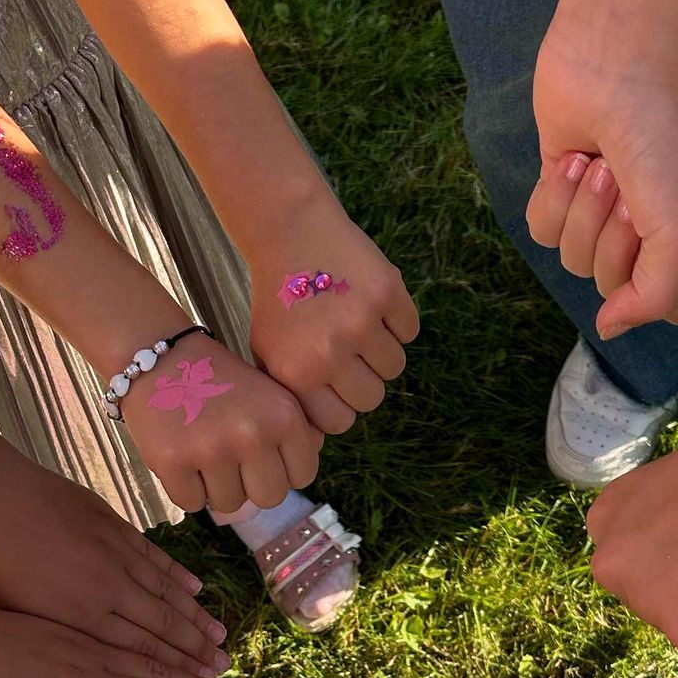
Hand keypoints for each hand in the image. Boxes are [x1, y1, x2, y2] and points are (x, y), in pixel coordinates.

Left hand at [0, 434, 230, 677]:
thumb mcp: (14, 616)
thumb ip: (56, 640)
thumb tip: (84, 665)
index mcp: (78, 620)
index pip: (139, 656)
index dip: (175, 676)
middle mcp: (106, 589)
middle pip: (163, 628)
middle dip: (197, 655)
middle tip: (225, 674)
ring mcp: (113, 554)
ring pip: (166, 593)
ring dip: (195, 619)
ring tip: (221, 638)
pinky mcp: (111, 524)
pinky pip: (154, 556)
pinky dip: (177, 575)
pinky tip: (195, 589)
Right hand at [120, 334, 323, 512]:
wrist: (159, 359)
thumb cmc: (218, 381)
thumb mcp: (269, 393)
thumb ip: (297, 429)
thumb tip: (304, 469)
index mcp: (283, 416)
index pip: (302, 476)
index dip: (281, 470)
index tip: (262, 455)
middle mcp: (252, 434)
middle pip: (269, 498)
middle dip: (251, 485)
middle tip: (232, 460)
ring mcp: (212, 450)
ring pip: (230, 505)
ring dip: (216, 487)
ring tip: (204, 454)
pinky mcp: (173, 462)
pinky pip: (192, 503)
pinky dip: (185, 489)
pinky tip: (182, 459)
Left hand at [245, 199, 419, 434]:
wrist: (291, 233)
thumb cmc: (279, 302)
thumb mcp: (268, 354)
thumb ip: (292, 399)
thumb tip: (317, 443)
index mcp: (298, 376)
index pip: (341, 423)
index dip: (341, 406)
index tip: (334, 386)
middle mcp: (330, 353)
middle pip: (372, 399)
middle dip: (364, 381)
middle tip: (348, 355)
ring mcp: (361, 322)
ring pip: (394, 368)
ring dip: (381, 352)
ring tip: (358, 328)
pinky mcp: (387, 293)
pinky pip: (409, 331)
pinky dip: (397, 321)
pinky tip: (369, 304)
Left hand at [532, 21, 677, 332]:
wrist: (618, 62)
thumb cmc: (667, 140)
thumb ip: (656, 298)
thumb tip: (610, 328)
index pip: (677, 308)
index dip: (657, 296)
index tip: (654, 254)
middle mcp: (655, 228)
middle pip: (617, 287)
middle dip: (614, 241)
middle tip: (628, 193)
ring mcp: (606, 208)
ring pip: (575, 262)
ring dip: (584, 214)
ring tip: (602, 167)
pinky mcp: (564, 188)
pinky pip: (544, 233)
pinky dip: (554, 200)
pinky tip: (573, 162)